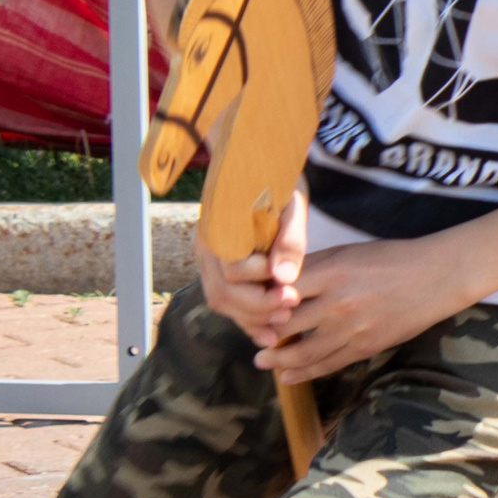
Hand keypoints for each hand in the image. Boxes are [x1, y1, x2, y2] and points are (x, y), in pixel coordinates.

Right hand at [197, 188, 305, 346]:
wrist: (254, 166)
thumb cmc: (275, 182)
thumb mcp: (290, 203)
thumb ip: (289, 238)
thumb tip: (284, 277)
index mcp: (219, 227)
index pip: (231, 270)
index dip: (260, 286)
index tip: (290, 291)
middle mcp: (205, 246)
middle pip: (222, 293)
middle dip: (258, 308)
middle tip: (291, 309)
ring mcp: (206, 259)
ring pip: (220, 301)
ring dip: (251, 318)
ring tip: (284, 323)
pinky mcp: (215, 268)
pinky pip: (225, 300)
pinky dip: (245, 318)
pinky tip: (269, 331)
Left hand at [254, 234, 470, 385]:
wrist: (437, 276)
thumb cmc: (392, 258)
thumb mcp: (348, 252)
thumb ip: (312, 267)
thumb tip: (276, 282)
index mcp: (332, 273)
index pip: (279, 292)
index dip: (259, 302)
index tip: (249, 306)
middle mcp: (338, 304)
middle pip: (284, 325)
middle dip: (262, 333)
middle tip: (251, 336)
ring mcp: (352, 329)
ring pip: (301, 353)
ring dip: (277, 360)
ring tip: (262, 361)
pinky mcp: (366, 347)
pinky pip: (327, 365)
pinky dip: (304, 373)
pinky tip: (288, 376)